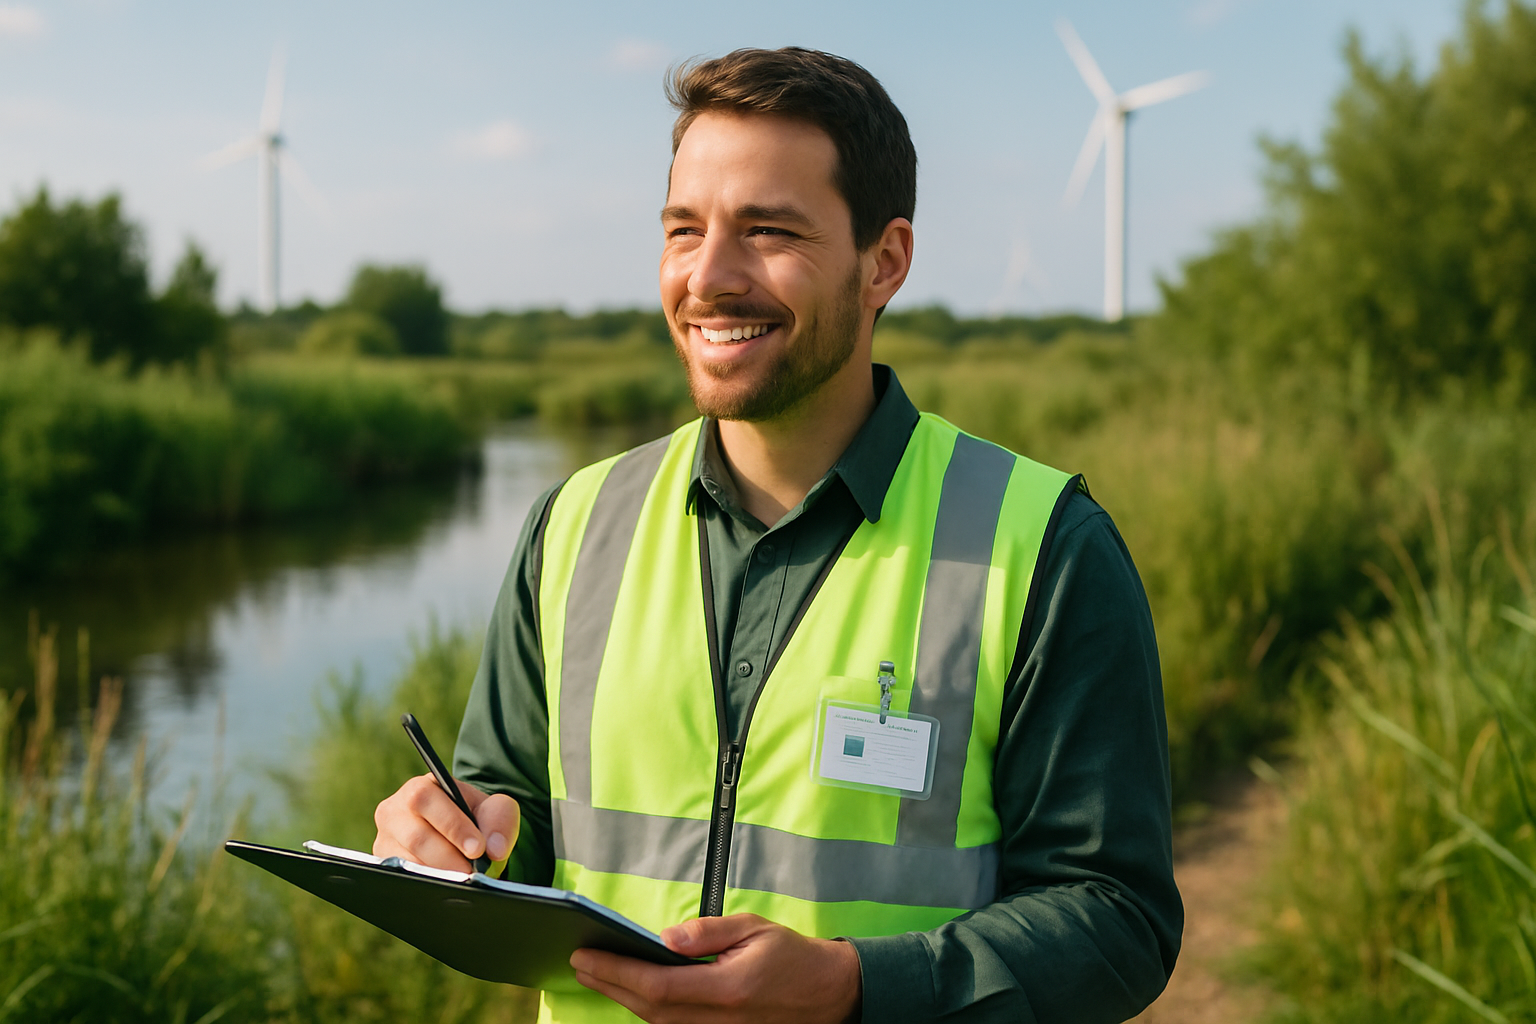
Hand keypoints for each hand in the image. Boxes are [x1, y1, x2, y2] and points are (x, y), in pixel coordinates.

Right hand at [372, 774, 519, 871]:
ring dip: (437, 872)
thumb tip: (494, 849)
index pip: (427, 800)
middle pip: (415, 835)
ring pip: (406, 860)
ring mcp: (386, 838)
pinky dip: (425, 884)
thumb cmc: (477, 818)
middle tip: (470, 872)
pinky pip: (400, 878)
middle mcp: (396, 810)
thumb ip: (500, 820)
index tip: (477, 849)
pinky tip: (443, 887)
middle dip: (447, 856)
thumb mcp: (495, 810)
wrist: (465, 837)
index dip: (453, 826)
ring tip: (461, 881)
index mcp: (423, 787)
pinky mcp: (384, 863)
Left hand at [570, 913, 861, 1023]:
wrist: (829, 995)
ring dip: (623, 1000)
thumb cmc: (791, 956)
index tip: (586, 955)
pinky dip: (649, 1013)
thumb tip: (665, 936)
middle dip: (610, 985)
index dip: (616, 972)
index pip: (657, 985)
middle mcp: (720, 1020)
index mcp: (727, 988)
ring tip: (598, 974)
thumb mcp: (754, 928)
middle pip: (649, 1010)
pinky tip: (633, 994)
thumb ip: (708, 932)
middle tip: (580, 961)